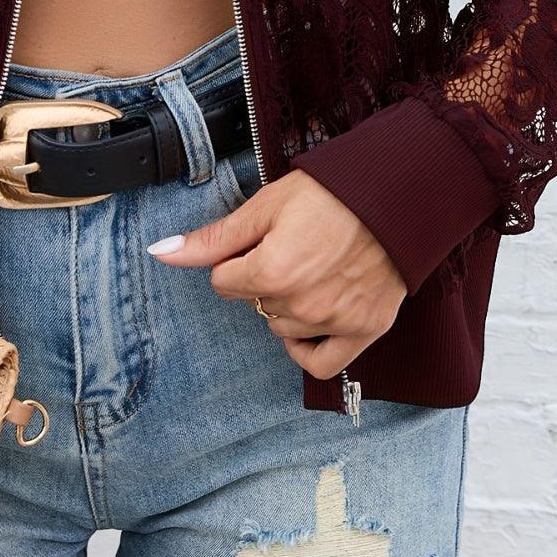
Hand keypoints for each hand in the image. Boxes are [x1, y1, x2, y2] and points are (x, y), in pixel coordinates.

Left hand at [146, 167, 406, 379]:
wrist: (396, 195)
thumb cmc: (330, 194)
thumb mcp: (265, 206)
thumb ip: (213, 240)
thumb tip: (160, 252)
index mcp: (272, 272)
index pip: (225, 282)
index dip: (238, 259)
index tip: (262, 240)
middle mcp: (301, 305)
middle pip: (255, 303)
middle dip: (264, 279)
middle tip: (294, 247)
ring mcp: (334, 322)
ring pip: (282, 327)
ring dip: (287, 305)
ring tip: (312, 268)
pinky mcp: (364, 331)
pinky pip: (321, 363)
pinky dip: (308, 347)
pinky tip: (308, 320)